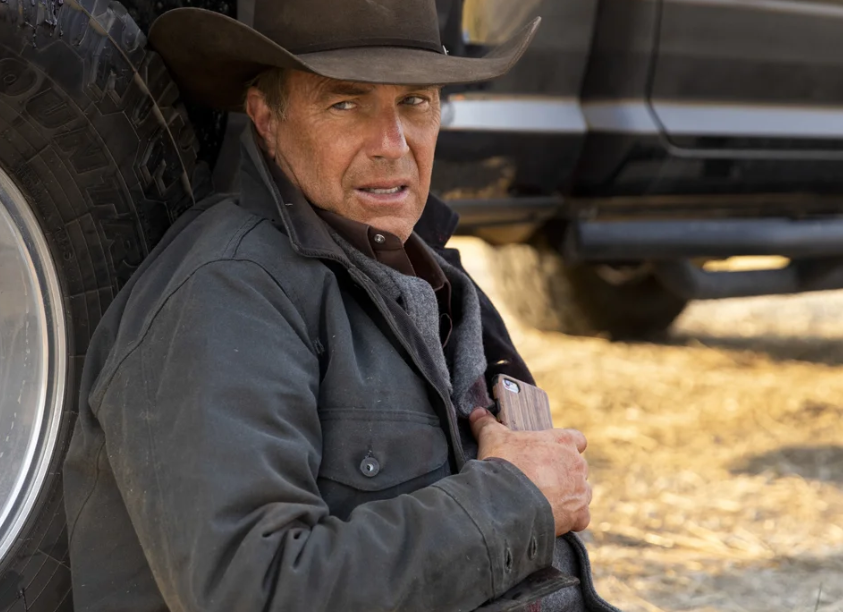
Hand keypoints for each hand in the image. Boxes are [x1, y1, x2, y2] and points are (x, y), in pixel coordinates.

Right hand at [469, 408, 591, 535]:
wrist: (507, 500)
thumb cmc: (504, 464)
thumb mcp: (492, 438)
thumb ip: (487, 424)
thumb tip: (477, 413)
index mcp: (562, 441)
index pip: (577, 440)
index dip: (566, 447)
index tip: (552, 454)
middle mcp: (576, 464)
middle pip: (578, 468)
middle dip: (564, 474)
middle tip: (541, 480)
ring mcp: (580, 490)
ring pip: (581, 492)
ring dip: (569, 496)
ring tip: (546, 501)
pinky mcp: (578, 514)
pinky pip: (581, 517)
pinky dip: (571, 519)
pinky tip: (555, 519)